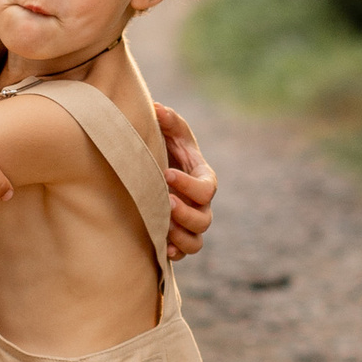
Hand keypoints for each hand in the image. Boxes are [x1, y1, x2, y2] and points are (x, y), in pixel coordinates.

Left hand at [153, 101, 216, 263]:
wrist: (155, 171)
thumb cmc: (167, 148)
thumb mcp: (170, 131)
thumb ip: (167, 120)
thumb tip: (156, 108)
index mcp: (204, 178)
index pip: (207, 188)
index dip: (189, 185)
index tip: (166, 174)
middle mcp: (202, 205)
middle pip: (204, 219)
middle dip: (185, 214)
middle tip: (165, 202)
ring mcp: (191, 224)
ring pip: (196, 241)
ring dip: (181, 236)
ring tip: (162, 226)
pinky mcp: (178, 238)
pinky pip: (183, 253)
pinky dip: (174, 252)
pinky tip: (161, 246)